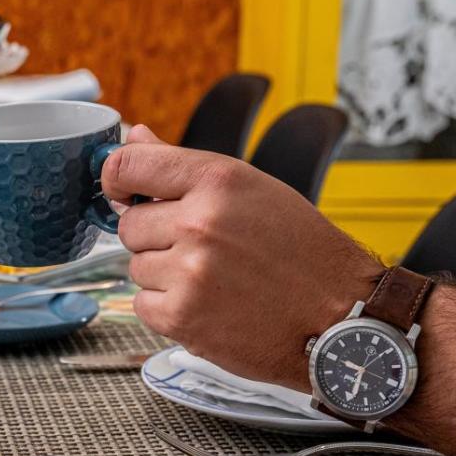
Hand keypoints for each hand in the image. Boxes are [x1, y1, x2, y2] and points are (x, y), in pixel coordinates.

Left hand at [101, 126, 384, 391]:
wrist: (340, 317)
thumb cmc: (302, 252)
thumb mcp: (252, 190)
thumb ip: (183, 167)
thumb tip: (133, 138)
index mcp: (218, 180)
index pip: (127, 166)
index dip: (116, 179)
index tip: (121, 190)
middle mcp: (199, 222)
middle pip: (129, 224)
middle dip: (156, 236)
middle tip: (204, 249)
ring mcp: (189, 271)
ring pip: (136, 266)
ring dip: (164, 275)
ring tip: (215, 279)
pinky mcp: (181, 317)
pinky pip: (142, 304)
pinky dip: (167, 309)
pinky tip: (208, 305)